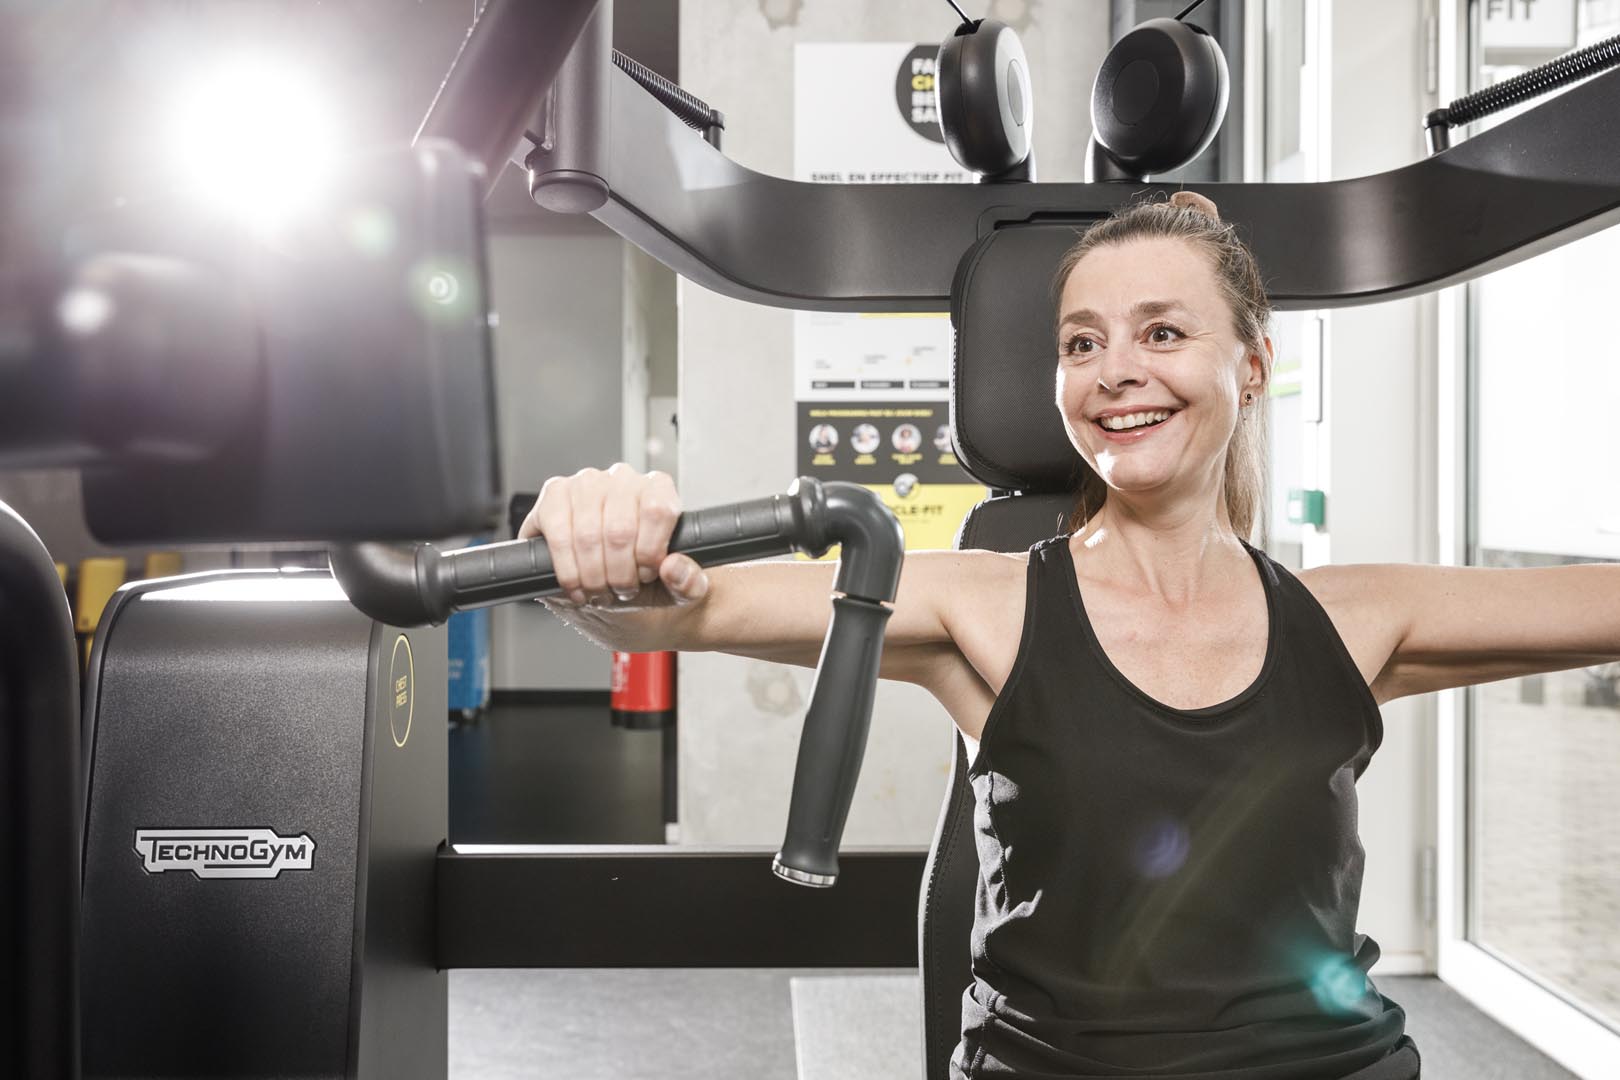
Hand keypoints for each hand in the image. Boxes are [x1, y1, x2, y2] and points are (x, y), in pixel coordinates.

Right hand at [518, 463, 709, 610]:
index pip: (658, 510)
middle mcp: (623, 478)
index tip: (646, 575)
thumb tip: (673, 567)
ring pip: (587, 535)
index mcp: (659, 489)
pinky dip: (567, 569)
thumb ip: (689, 583)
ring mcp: (586, 483)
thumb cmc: (646, 580)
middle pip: (620, 529)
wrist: (611, 585)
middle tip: (620, 590)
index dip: (650, 553)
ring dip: (592, 576)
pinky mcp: (555, 495)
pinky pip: (557, 534)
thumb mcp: (679, 590)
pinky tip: (576, 584)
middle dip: (619, 573)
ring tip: (599, 591)